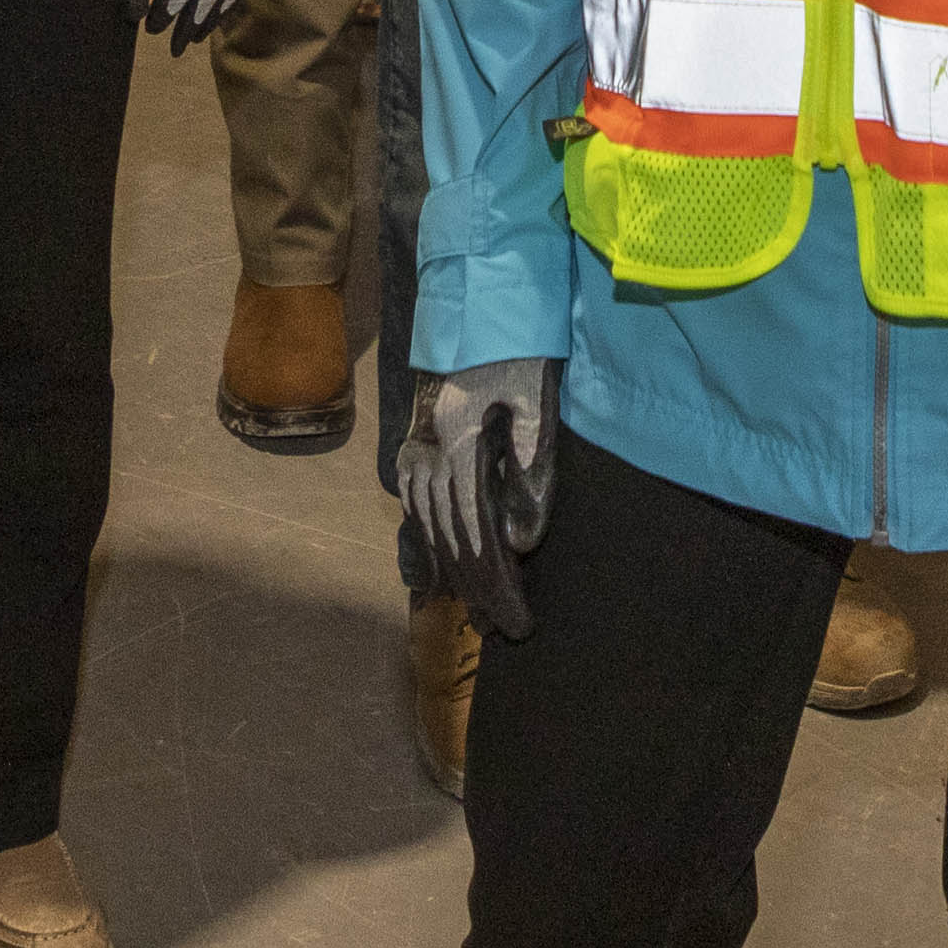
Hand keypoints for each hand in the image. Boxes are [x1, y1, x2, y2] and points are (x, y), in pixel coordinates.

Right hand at [402, 358, 559, 641]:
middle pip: (453, 541)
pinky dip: (421, 546)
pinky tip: (429, 578)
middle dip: (477, 590)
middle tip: (501, 630)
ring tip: (473, 612)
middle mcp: (430, 459)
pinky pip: (413, 509)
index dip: (497, 584)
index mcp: (461, 451)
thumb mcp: (535, 405)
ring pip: (431, 529)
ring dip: (453, 575)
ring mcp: (417, 455)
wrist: (479, 317)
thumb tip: (520, 541)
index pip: (478, 535)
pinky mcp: (413, 449)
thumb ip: (531, 470)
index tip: (518, 621)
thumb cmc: (516, 359)